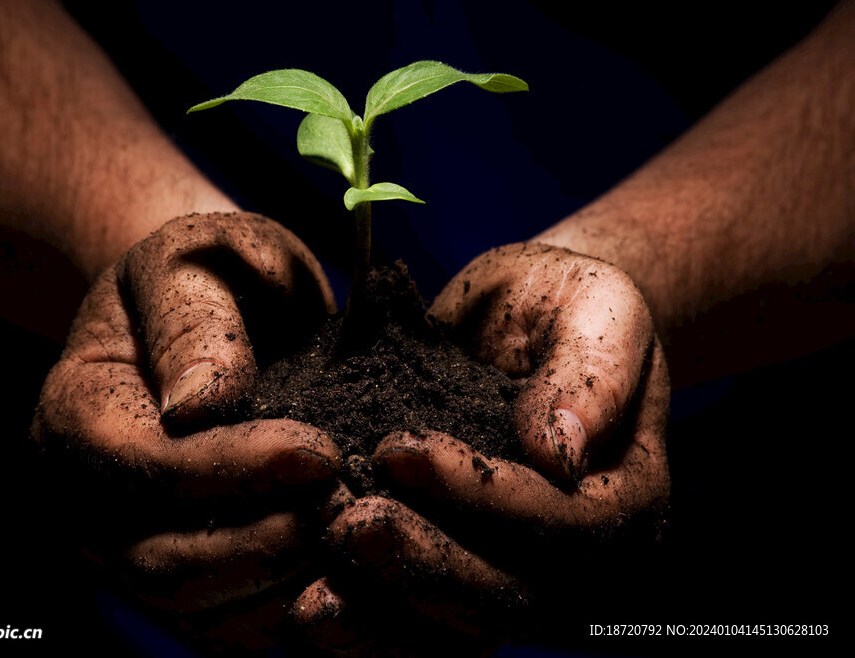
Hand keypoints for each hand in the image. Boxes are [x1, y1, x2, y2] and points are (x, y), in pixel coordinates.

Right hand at [31, 212, 341, 650]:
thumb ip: (191, 324)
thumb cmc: (203, 274)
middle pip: (159, 559)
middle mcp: (85, 497)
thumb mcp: (192, 261)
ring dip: (280, 584)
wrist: (209, 310)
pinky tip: (341, 575)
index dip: (230, 470)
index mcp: (75, 413)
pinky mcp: (175, 574)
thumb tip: (200, 406)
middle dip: (262, 541)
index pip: (143, 466)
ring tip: (351, 536)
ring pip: (193, 609)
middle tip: (346, 504)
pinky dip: (283, 610)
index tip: (319, 451)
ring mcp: (125, 545)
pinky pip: (222, 624)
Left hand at [295, 243, 669, 650]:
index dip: (479, 496)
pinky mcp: (465, 571)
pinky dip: (366, 624)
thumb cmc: (566, 304)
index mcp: (625, 499)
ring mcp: (521, 576)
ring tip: (309, 600)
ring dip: (381, 618)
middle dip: (422, 564)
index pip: (560, 523)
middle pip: (506, 594)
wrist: (530, 319)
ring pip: (456, 626)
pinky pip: (420, 622)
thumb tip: (559, 452)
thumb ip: (590, 374)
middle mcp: (579, 558)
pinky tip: (305, 611)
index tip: (398, 451)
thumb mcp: (597, 311)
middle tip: (346, 527)